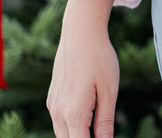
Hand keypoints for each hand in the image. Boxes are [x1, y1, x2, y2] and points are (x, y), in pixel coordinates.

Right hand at [48, 0, 118, 137]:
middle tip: (102, 133)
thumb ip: (105, 121)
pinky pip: (60, 121)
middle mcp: (58, 113)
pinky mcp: (52, 98)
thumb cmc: (99, 59)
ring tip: (96, 129)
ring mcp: (52, 105)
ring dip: (77, 135)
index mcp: (74, 114)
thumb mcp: (109, 91)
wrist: (80, 34)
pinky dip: (72, 126)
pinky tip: (87, 117)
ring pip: (63, 133)